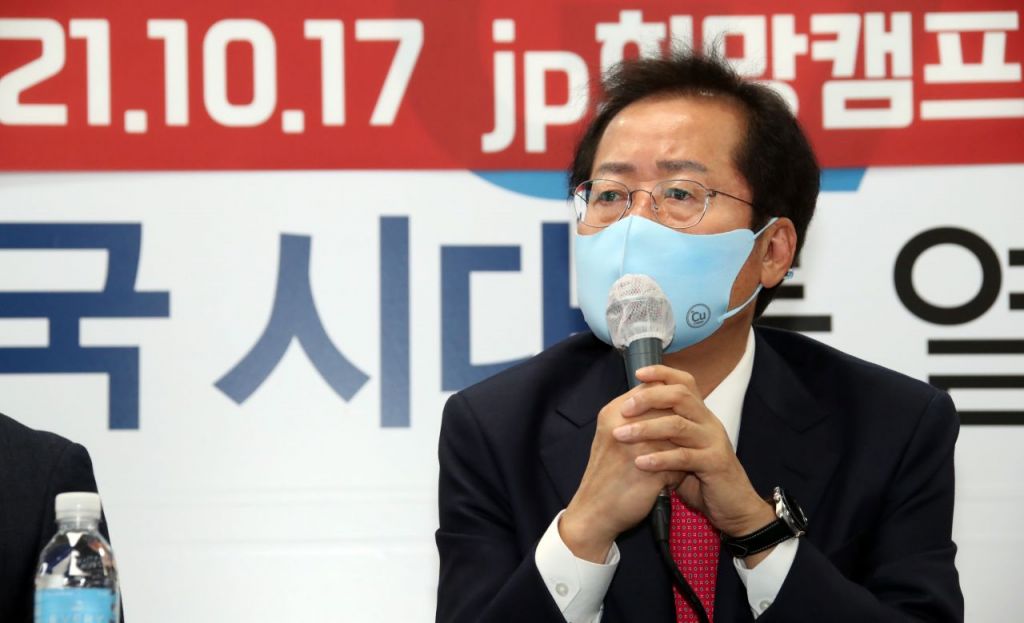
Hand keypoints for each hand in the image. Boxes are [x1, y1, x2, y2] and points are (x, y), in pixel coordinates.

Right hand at [560, 383, 684, 562]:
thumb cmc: (607, 474)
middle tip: (678, 441)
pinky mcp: (650, 473)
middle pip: (667, 410)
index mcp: (613, 414)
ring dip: (681, 449)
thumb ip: (635, 416)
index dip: (667, 401)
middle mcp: (623, 428)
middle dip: (677, 426)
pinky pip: (679, 464)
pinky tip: (672, 480)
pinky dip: (679, 472)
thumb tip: (666, 400)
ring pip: (677, 436)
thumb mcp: (612, 436)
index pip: (651, 390)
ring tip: (675, 462)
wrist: (593, 513)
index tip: (673, 416)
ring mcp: (637, 450)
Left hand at [611, 365, 774, 538]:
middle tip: (624, 409)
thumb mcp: (680, 449)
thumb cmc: (700, 477)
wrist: (733, 506)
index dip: (662, 373)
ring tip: (621, 435)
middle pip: (679, 396)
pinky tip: (640, 462)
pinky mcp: (715, 464)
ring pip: (678, 425)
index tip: (638, 373)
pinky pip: (685, 457)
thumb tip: (628, 417)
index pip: (684, 382)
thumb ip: (662, 432)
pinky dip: (660, 458)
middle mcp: (709, 422)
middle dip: (648, 398)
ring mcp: (713, 442)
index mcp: (700, 415)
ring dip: (646, 428)